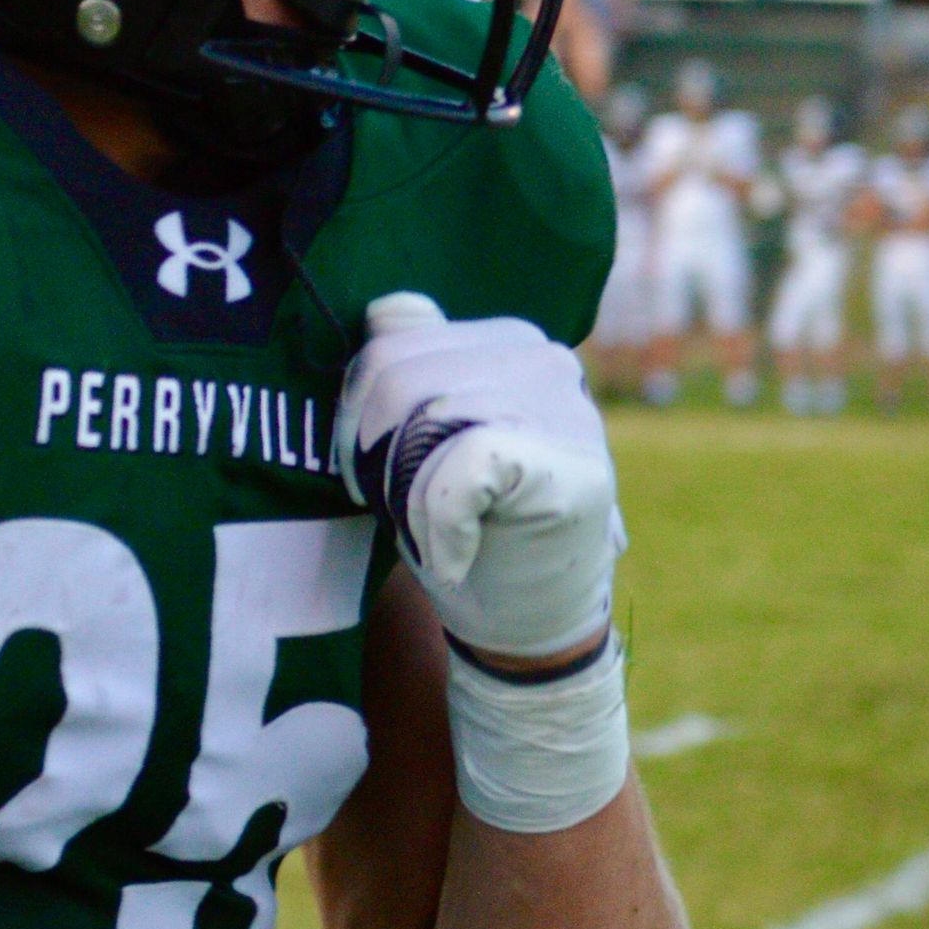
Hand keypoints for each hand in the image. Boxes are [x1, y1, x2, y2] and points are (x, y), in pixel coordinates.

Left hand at [332, 293, 621, 661]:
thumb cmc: (470, 523)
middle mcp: (543, 357)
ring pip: (420, 417)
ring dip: (404, 496)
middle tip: (404, 514)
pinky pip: (459, 468)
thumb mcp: (427, 434)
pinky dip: (438, 525)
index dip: (359, 416)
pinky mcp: (569, 464)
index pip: (390, 342)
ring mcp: (565, 407)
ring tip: (436, 533)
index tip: (378, 472)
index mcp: (505, 340)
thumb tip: (384, 310)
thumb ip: (413, 365)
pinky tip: (453, 560)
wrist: (530, 618)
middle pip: (394, 375)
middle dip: (373, 457)